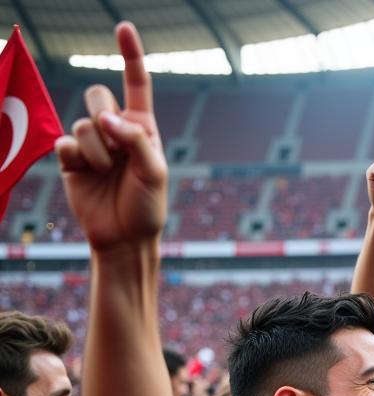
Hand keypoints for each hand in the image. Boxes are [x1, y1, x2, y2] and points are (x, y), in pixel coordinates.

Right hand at [55, 22, 166, 250]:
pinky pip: (65, 142)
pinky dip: (77, 159)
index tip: (123, 27)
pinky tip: (86, 174)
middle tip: (118, 150)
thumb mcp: (154, 172)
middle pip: (98, 96)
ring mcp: (91, 143)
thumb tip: (105, 119)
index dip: (130, 55)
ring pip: (83, 124)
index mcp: (142, 128)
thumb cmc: (147, 206)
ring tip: (108, 175)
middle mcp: (115, 130)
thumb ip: (135, 139)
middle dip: (107, 118)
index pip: (136, 84)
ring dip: (98, 153)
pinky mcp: (70, 158)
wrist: (124, 237)